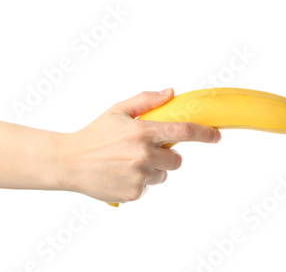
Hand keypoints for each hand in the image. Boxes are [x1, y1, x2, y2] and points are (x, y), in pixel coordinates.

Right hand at [56, 88, 221, 202]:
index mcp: (142, 132)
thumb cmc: (94, 134)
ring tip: (128, 163)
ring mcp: (139, 176)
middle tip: (147, 151)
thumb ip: (146, 101)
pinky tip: (122, 174)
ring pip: (163, 175)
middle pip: (177, 160)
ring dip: (153, 170)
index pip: (183, 132)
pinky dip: (140, 182)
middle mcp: (143, 154)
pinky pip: (148, 187)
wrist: (69, 162)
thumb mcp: (118, 111)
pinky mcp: (134, 193)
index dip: (204, 134)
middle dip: (168, 156)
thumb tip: (170, 93)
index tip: (216, 136)